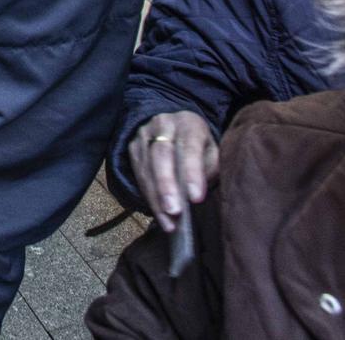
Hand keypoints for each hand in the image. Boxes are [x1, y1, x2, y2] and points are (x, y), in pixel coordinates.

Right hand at [130, 110, 219, 231]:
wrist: (173, 127)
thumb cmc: (198, 146)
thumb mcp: (211, 151)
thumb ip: (209, 168)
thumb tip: (197, 194)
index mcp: (188, 123)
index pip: (189, 146)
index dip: (192, 172)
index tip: (196, 197)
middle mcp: (163, 124)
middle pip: (161, 154)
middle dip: (167, 185)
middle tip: (174, 211)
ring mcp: (144, 135)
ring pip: (146, 167)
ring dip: (156, 197)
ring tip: (168, 222)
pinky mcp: (133, 148)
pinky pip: (138, 175)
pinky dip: (149, 197)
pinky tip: (160, 215)